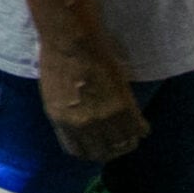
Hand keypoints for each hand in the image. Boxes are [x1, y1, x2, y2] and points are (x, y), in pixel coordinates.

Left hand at [37, 37, 148, 163]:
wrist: (71, 39)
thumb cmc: (57, 57)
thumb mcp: (53, 92)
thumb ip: (66, 112)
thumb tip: (78, 124)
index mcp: (61, 120)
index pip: (77, 151)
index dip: (89, 150)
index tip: (96, 146)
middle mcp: (82, 125)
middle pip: (102, 153)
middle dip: (110, 150)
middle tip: (118, 142)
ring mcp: (104, 118)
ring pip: (123, 145)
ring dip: (128, 141)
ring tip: (131, 134)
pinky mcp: (124, 107)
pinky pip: (139, 129)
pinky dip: (141, 128)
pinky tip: (141, 123)